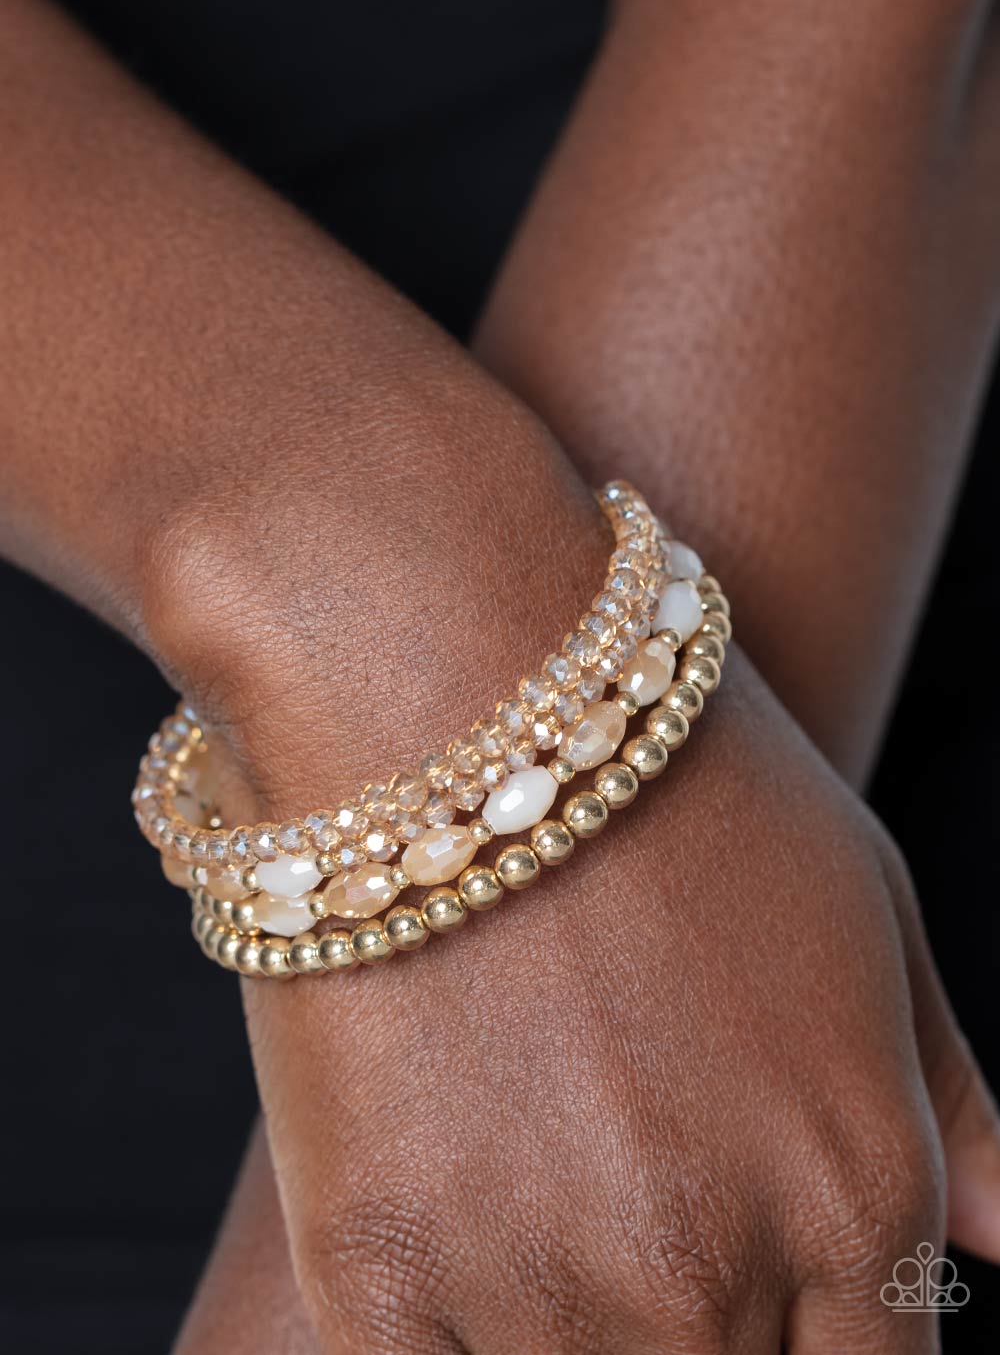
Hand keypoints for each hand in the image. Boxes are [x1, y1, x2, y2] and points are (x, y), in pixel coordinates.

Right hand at [161, 484, 998, 1350]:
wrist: (454, 678)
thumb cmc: (669, 774)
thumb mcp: (867, 908)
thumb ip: (948, 1104)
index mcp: (854, 1189)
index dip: (819, 1352)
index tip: (757, 1300)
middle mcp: (708, 1266)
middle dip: (698, 1337)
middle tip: (628, 1199)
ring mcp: (535, 1280)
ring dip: (566, 1332)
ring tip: (537, 1187)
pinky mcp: (374, 1263)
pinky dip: (442, 1342)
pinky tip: (445, 1234)